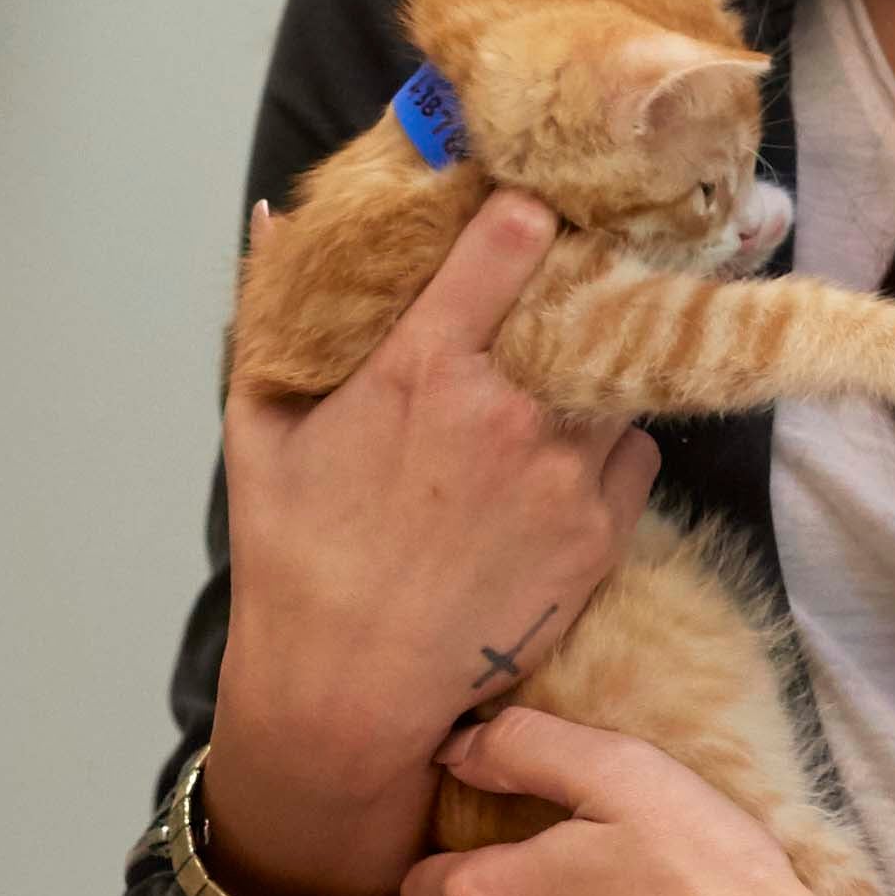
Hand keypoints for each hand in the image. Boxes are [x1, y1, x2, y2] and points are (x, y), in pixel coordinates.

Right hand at [203, 196, 658, 895]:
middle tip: (558, 286)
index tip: (528, 204)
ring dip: (593, 371)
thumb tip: (273, 214)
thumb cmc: (294, 556)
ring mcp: (567, 473)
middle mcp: (512, 411)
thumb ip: (270, 310)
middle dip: (574, 285)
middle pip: (587, 299)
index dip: (525, 209)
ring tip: (553, 387)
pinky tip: (559, 463)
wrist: (348, 691)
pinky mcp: (601, 532)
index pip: (511, 237)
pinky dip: (607, 445)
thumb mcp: (260, 426)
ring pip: (616, 376)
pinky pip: (635, 452)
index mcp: (427, 367)